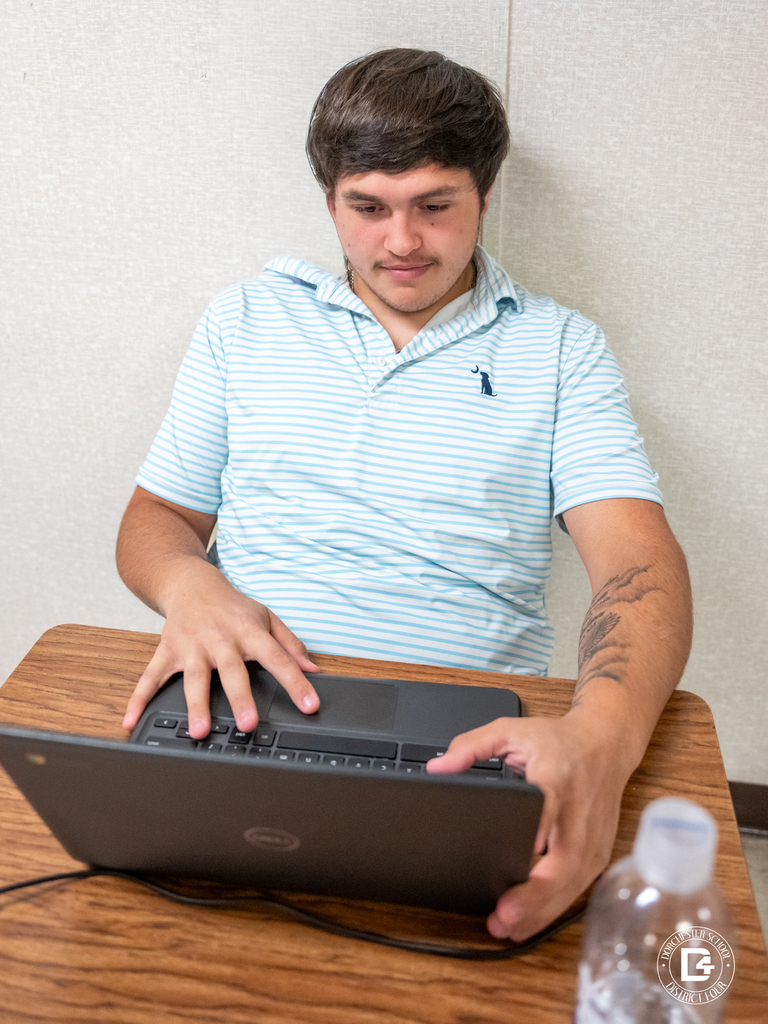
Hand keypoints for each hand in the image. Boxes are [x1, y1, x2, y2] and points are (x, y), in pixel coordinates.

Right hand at [122, 559, 319, 738]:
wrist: (191, 583)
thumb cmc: (232, 607)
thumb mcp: (266, 618)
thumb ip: (290, 644)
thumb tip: (314, 669)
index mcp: (248, 631)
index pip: (277, 658)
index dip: (296, 682)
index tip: (309, 705)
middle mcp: (220, 639)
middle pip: (232, 671)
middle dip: (240, 698)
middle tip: (249, 724)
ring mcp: (190, 646)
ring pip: (193, 678)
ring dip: (195, 704)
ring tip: (199, 730)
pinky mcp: (166, 650)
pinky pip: (150, 677)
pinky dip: (139, 699)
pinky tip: (131, 721)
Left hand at [426, 713, 629, 941]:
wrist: (606, 744)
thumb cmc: (558, 741)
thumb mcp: (511, 730)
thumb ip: (471, 746)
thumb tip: (438, 767)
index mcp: (557, 775)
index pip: (550, 805)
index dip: (539, 830)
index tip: (525, 854)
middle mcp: (579, 809)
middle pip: (565, 858)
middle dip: (537, 892)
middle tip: (504, 914)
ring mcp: (594, 835)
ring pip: (573, 882)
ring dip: (542, 909)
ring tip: (507, 926)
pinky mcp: (599, 851)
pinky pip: (577, 887)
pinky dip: (553, 907)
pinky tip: (528, 921)